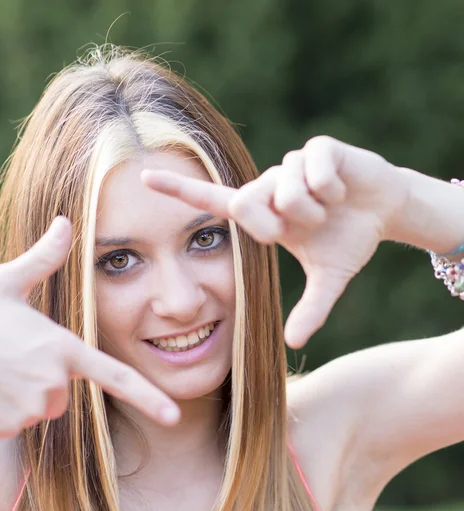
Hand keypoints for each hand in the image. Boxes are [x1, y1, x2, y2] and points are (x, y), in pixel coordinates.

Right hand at [0, 217, 178, 436]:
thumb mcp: (9, 281)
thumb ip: (45, 257)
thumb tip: (65, 221)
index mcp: (63, 347)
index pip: (116, 376)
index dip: (149, 396)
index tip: (174, 416)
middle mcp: (54, 381)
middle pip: (65, 394)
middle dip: (45, 381)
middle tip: (10, 358)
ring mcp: (31, 406)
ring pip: (41, 410)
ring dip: (23, 396)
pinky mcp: (8, 425)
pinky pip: (17, 422)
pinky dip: (3, 410)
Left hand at [142, 136, 408, 348]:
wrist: (386, 210)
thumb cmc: (348, 239)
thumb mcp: (329, 277)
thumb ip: (310, 308)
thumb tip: (293, 343)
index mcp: (261, 213)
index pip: (211, 200)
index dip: (178, 190)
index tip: (144, 178)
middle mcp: (268, 186)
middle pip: (246, 202)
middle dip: (278, 224)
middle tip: (305, 227)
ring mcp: (291, 164)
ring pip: (286, 193)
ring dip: (315, 211)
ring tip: (330, 207)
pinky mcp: (318, 148)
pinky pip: (314, 171)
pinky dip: (333, 189)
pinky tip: (342, 190)